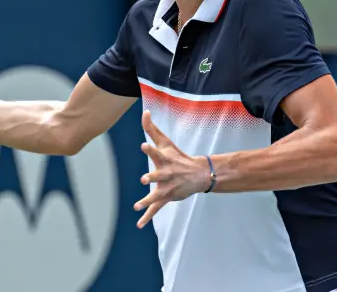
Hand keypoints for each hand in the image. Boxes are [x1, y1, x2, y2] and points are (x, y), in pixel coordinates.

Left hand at [134, 111, 210, 228]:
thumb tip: (145, 111)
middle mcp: (166, 173)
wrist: (199, 175)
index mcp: (164, 159)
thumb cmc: (178, 156)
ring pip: (156, 195)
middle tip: (144, 179)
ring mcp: (167, 187)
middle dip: (152, 177)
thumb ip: (152, 128)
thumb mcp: (166, 142)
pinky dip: (147, 217)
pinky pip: (155, 208)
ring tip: (137, 205)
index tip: (144, 145)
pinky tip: (139, 225)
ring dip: (148, 200)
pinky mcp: (166, 197)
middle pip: (157, 175)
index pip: (156, 152)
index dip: (150, 149)